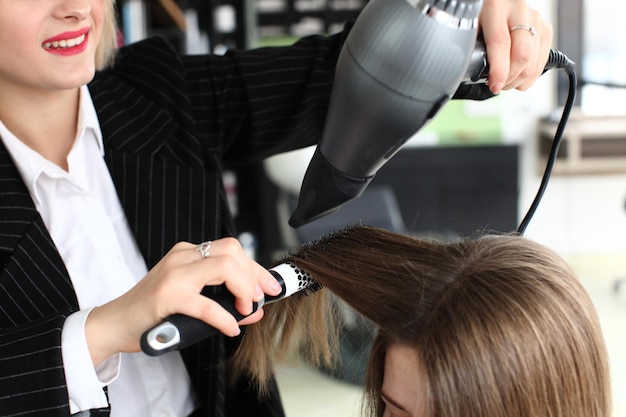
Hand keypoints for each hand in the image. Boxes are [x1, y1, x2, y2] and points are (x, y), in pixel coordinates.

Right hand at [85, 237, 281, 364]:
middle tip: (260, 300)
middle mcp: (182, 257)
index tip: (270, 287)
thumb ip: (224, 303)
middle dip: (254, 276)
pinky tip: (230, 328)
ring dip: (244, 289)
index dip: (256, 268)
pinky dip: (225, 318)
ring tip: (245, 310)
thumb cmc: (152, 313)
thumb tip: (255, 310)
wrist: (113, 324)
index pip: (233, 249)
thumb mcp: (192, 303)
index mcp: (188, 253)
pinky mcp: (167, 296)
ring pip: (225, 268)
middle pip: (233, 252)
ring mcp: (174, 274)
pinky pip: (207, 304)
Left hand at [479, 0, 552, 93]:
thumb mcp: (472, 23)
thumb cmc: (482, 12)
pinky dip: (530, 75)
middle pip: (523, 56)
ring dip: (519, 80)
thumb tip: (475, 72)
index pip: (501, 43)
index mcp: (496, 8)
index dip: (499, 70)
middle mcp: (520, 12)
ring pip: (534, 62)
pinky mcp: (546, 29)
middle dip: (509, 79)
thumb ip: (472, 44)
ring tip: (506, 82)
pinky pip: (542, 61)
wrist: (501, 1)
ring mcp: (536, 20)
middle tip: (497, 85)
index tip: (494, 86)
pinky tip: (518, 75)